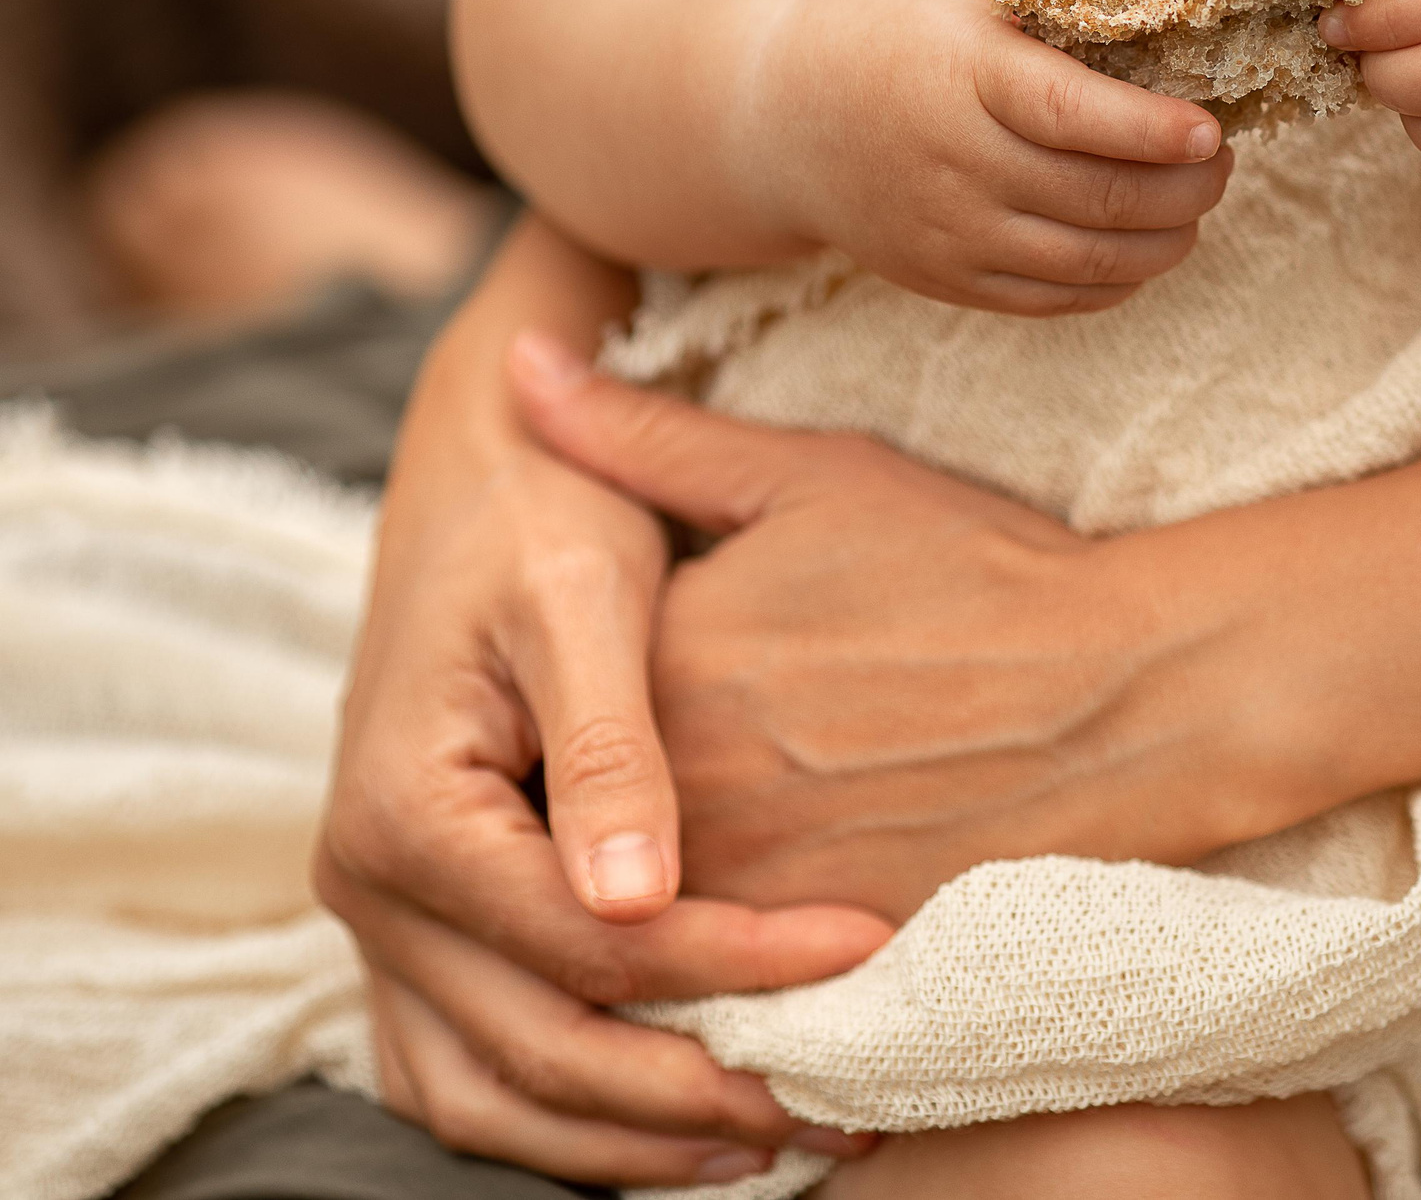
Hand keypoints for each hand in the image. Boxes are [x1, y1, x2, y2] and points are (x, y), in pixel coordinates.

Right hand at [316, 298, 890, 1187]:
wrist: (485, 471)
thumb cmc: (549, 514)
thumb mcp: (583, 595)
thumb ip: (608, 746)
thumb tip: (635, 901)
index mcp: (407, 812)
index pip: (588, 945)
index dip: (733, 966)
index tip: (865, 952)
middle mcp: (370, 890)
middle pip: (539, 1050)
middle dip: (696, 1092)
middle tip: (842, 1097)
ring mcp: (384, 925)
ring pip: (491, 1095)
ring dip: (628, 1141)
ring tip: (775, 1139)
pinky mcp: (418, 932)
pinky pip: (472, 1071)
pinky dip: (569, 1117)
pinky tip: (682, 1120)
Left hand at [508, 337, 1357, 917]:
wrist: (1129, 691)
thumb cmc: (977, 569)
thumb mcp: (811, 474)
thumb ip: (647, 435)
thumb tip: (519, 362)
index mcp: (651, 664)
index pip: (554, 702)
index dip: (588, 692)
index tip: (651, 675)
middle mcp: (677, 789)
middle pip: (590, 814)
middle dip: (616, 795)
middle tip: (720, 750)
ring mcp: (749, 885)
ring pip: (657, 902)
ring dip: (678, 876)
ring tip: (769, 816)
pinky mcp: (821, 955)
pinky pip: (738, 970)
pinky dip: (747, 945)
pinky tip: (802, 887)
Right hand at [753, 0, 1235, 315]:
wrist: (786, 124)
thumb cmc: (902, 43)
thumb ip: (1064, 2)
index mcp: (966, 77)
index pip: (1075, 115)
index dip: (1155, 130)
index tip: (1212, 129)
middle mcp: (957, 163)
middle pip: (1100, 197)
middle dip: (1187, 188)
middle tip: (1222, 162)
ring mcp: (951, 232)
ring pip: (1091, 261)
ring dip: (1167, 240)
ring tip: (1196, 206)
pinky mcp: (949, 280)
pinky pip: (1057, 299)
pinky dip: (1119, 281)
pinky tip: (1145, 249)